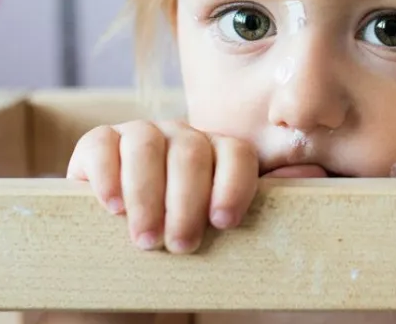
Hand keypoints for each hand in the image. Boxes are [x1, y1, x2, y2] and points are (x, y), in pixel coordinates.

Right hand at [66, 120, 258, 252]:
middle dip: (186, 202)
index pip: (237, 153)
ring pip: (147, 147)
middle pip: (191, 153)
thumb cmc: (176, 245)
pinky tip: (113, 208)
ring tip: (146, 239)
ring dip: (147, 196)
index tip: (223, 223)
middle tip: (180, 246)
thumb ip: (257, 213)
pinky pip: (103, 144)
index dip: (233, 186)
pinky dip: (108, 176)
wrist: (121, 260)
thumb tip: (298, 188)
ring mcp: (138, 135)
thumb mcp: (218, 235)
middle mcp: (181, 137)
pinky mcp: (97, 143)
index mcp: (217, 154)